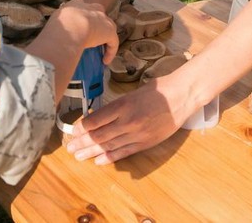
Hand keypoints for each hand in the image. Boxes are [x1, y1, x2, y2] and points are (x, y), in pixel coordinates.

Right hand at [51, 0, 117, 62]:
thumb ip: (56, 25)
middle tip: (91, 35)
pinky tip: (105, 61)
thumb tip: (48, 38)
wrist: (71, 26)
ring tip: (100, 48)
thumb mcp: (54, 21)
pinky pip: (113, 42)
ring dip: (104, 36)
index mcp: (76, 3)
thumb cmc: (58, 25)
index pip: (80, 5)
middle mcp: (91, 8)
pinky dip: (110, 51)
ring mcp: (102, 18)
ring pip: (107, 26)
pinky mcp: (110, 31)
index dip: (81, 14)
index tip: (77, 24)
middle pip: (97, 11)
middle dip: (96, 20)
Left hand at [65, 73, 195, 163]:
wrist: (181, 97)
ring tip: (79, 156)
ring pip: (109, 145)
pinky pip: (124, 152)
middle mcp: (128, 121)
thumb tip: (97, 118)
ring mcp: (137, 134)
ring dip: (91, 152)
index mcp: (123, 105)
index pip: (96, 120)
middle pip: (99, 135)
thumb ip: (116, 107)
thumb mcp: (131, 93)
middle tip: (70, 148)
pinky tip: (98, 161)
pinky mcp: (145, 143)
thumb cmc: (157, 90)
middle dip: (82, 142)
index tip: (73, 131)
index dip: (82, 127)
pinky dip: (110, 157)